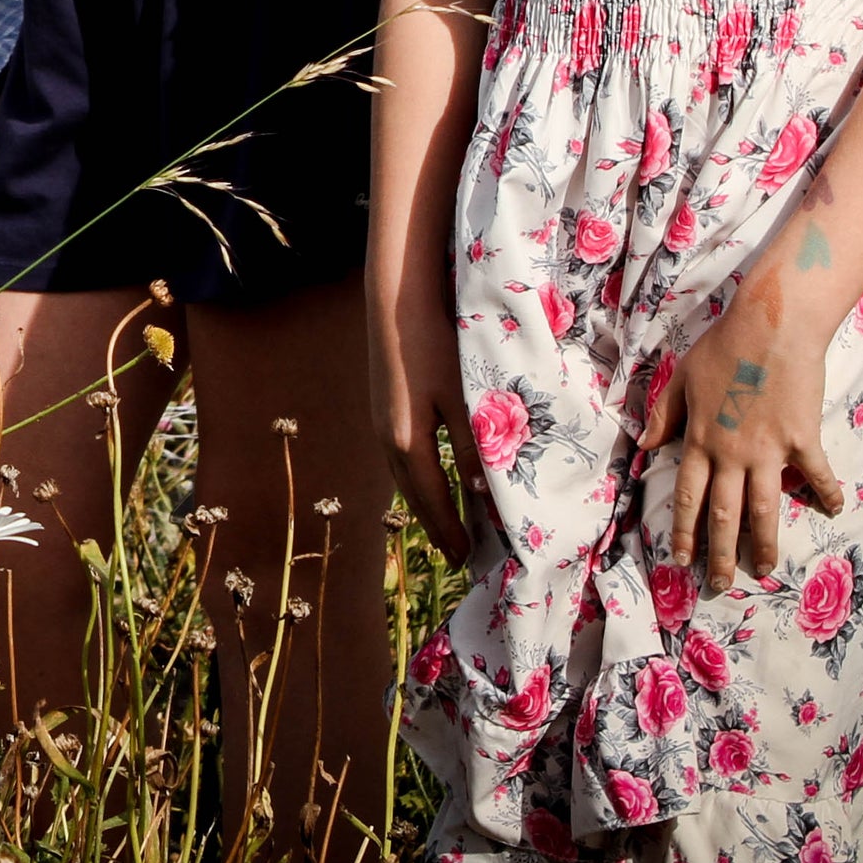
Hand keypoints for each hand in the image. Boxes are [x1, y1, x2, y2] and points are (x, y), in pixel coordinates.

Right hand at [370, 277, 481, 559]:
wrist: (394, 302)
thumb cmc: (434, 346)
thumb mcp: (461, 399)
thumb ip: (473, 448)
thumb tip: (482, 496)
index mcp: (407, 442)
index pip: (432, 501)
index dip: (450, 531)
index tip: (466, 560)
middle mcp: (387, 440)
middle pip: (413, 496)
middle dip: (436, 526)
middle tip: (457, 555)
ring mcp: (381, 424)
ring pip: (404, 479)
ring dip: (425, 505)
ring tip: (446, 525)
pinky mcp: (383, 409)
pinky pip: (401, 460)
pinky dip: (417, 481)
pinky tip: (428, 479)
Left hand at [637, 291, 843, 588]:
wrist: (771, 325)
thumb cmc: (724, 346)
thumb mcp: (682, 378)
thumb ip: (664, 415)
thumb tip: (646, 446)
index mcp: (700, 439)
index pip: (688, 496)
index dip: (684, 530)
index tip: (681, 559)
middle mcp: (732, 453)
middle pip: (725, 514)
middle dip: (720, 553)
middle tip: (719, 584)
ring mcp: (769, 449)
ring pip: (764, 508)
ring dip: (765, 542)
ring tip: (765, 569)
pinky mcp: (803, 438)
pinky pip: (816, 475)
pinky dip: (826, 493)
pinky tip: (834, 511)